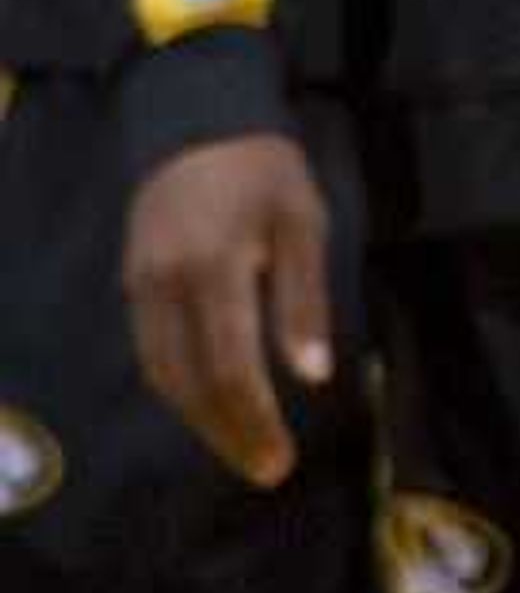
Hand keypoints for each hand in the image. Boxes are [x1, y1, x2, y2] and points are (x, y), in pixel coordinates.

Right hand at [124, 130, 336, 485]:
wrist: (197, 123)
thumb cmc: (265, 172)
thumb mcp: (303, 221)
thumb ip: (303, 299)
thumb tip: (313, 376)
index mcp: (214, 269)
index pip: (230, 367)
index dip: (254, 420)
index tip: (281, 460)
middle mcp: (167, 288)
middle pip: (192, 385)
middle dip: (229, 434)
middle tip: (267, 469)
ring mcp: (142, 290)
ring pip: (165, 378)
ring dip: (202, 422)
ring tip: (243, 448)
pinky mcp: (133, 288)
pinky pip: (153, 355)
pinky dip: (180, 391)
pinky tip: (209, 406)